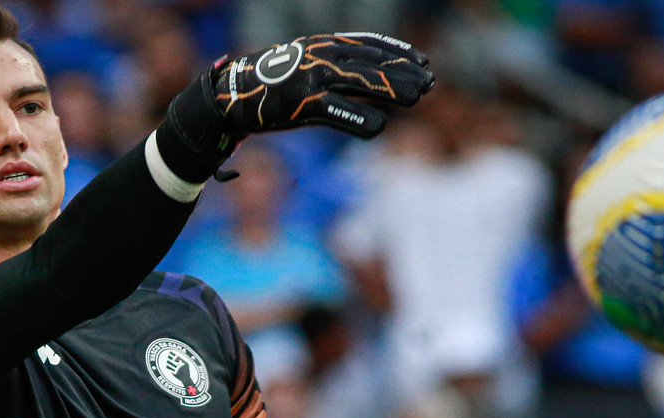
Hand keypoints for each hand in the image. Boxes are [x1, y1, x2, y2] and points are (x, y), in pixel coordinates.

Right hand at [216, 33, 433, 139]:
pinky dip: (360, 118)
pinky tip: (379, 126)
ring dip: (392, 88)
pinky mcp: (303, 102)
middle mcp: (322, 55)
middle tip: (429, 84)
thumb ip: (338, 76)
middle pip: (372, 60)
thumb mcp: (309, 71)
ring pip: (361, 79)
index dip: (399, 52)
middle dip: (403, 71)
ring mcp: (313, 77)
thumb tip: (371, 89)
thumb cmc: (275, 87)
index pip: (370, 44)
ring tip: (418, 98)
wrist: (234, 94)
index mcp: (325, 45)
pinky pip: (338, 110)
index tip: (423, 62)